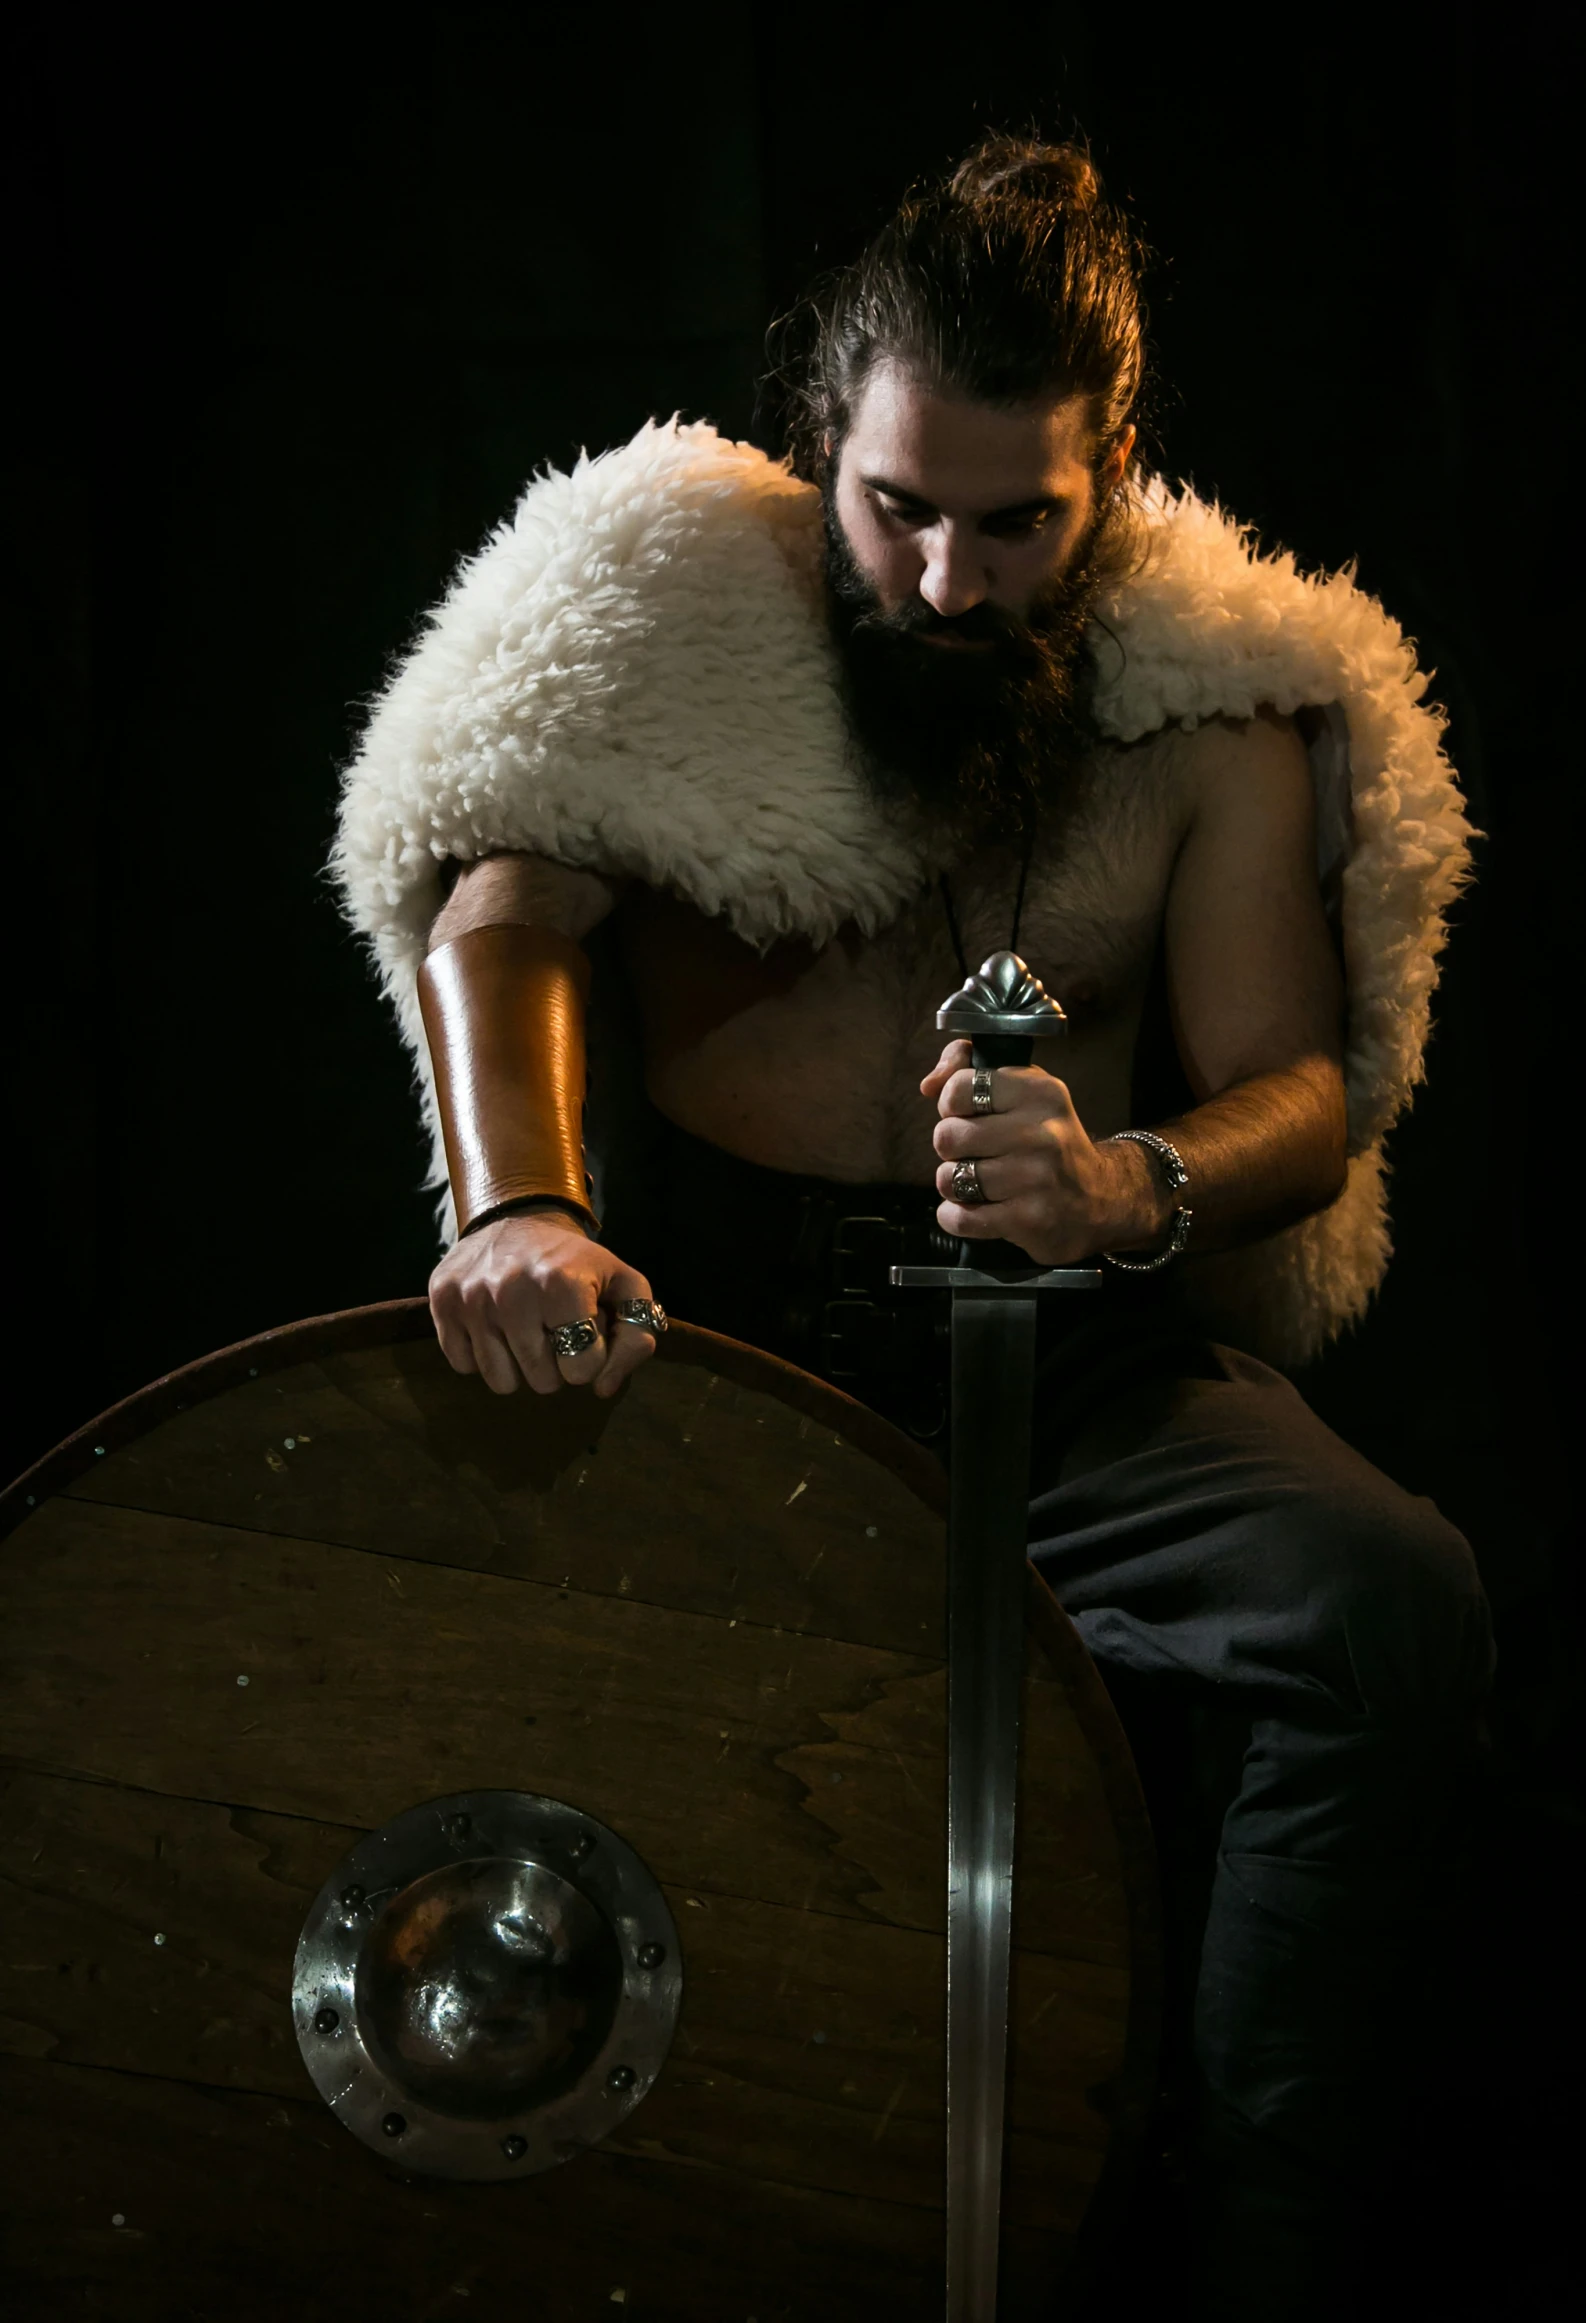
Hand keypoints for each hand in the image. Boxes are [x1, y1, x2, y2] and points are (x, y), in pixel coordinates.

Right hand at [428, 1210, 660, 1398]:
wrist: (515, 1216)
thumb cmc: (576, 1262)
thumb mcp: (624, 1285)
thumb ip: (636, 1337)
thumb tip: (603, 1389)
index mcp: (562, 1284)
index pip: (583, 1369)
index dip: (590, 1356)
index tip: (584, 1329)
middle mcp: (511, 1291)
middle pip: (543, 1381)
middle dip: (556, 1364)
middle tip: (553, 1329)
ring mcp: (471, 1299)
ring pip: (502, 1382)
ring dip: (518, 1366)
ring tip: (525, 1330)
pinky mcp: (442, 1303)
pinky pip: (465, 1366)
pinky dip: (483, 1355)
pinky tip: (495, 1326)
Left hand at [922, 1041, 1162, 1262]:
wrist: (1100, 1198)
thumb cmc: (1048, 1139)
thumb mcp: (1023, 1089)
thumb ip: (969, 1068)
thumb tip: (929, 1084)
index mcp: (1039, 1091)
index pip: (959, 1088)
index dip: (951, 1104)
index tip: (968, 1115)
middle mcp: (1041, 1132)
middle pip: (947, 1136)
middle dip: (951, 1148)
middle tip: (975, 1152)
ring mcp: (1036, 1178)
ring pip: (949, 1178)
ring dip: (954, 1183)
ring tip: (978, 1180)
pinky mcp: (1029, 1219)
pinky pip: (960, 1218)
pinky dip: (955, 1216)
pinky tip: (973, 1208)